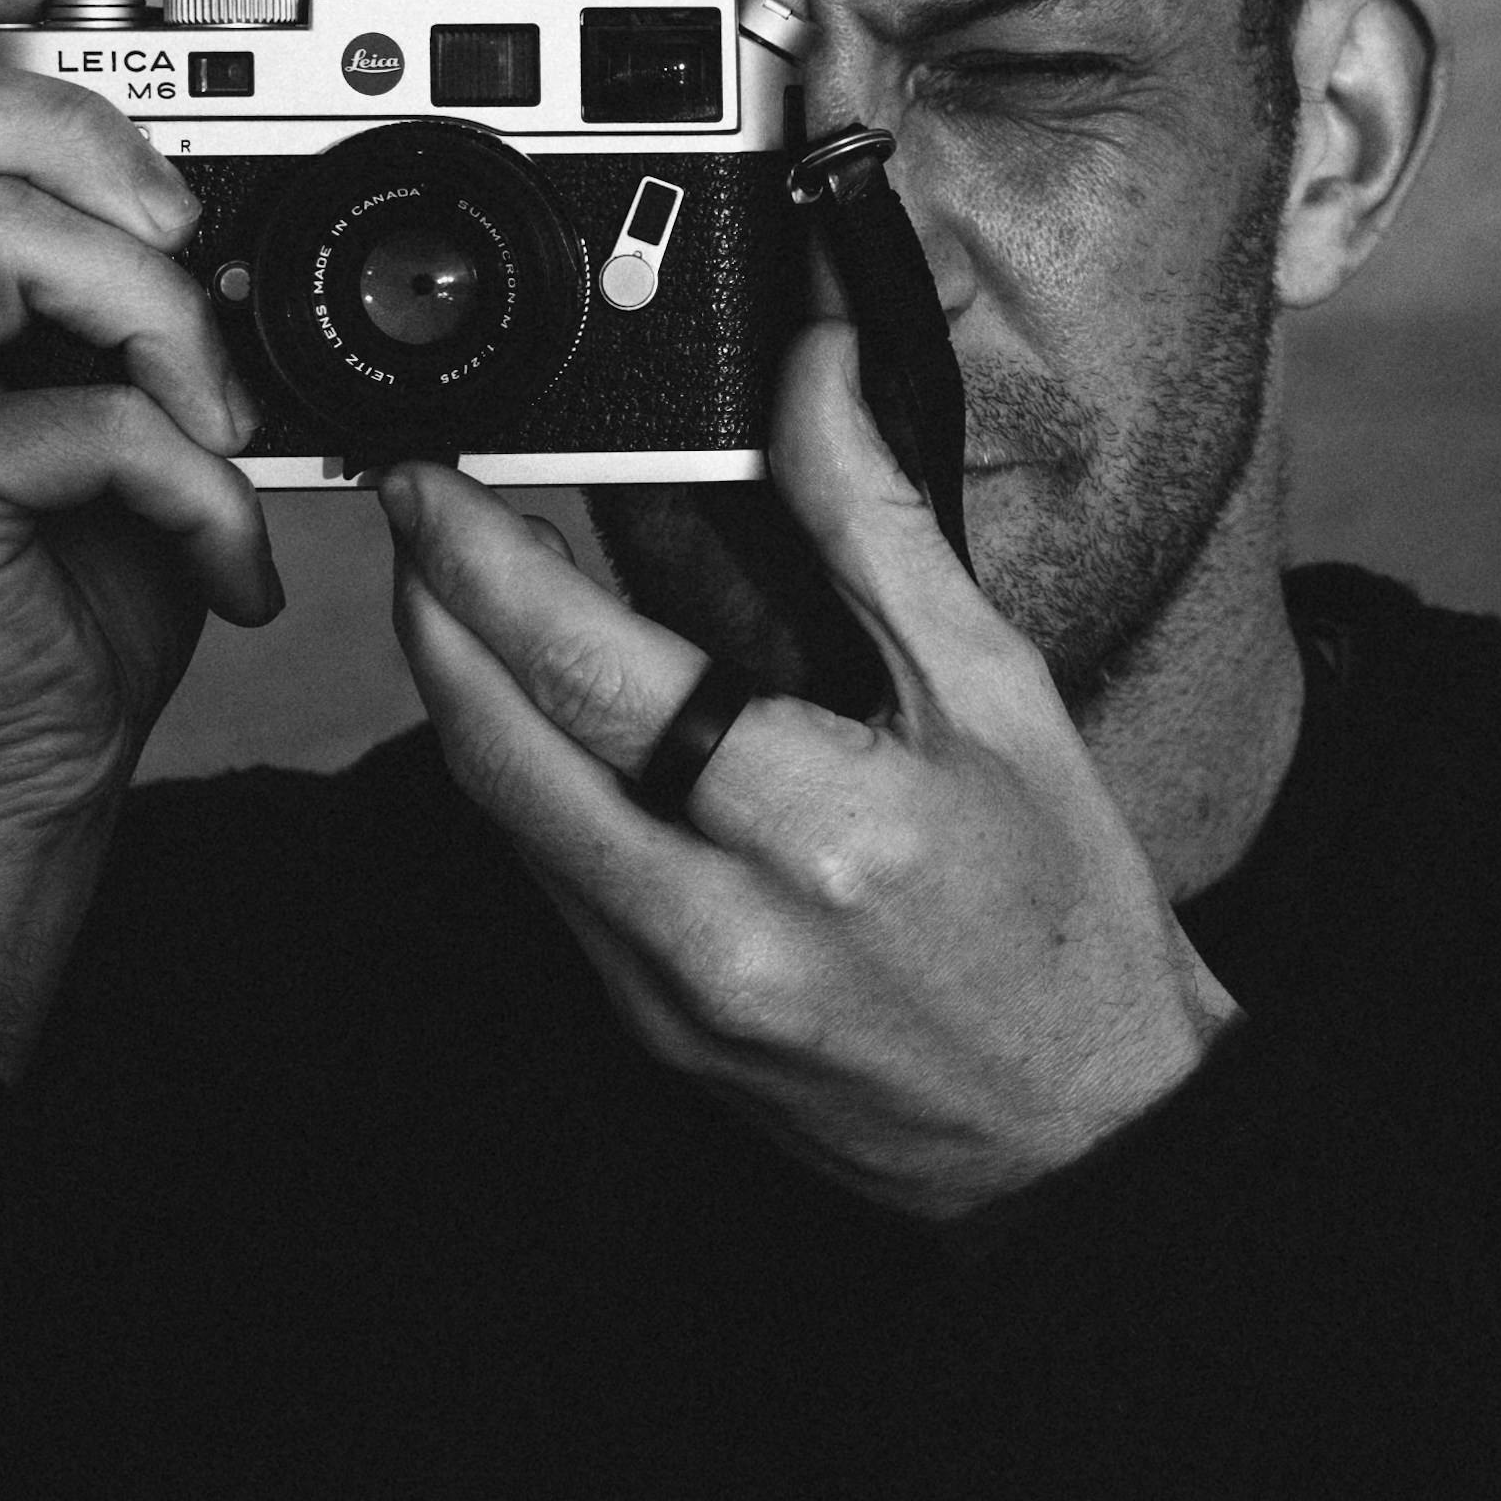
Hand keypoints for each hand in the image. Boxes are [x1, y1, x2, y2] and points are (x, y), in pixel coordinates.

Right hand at [0, 0, 281, 1071]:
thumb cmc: (49, 597)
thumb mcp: (84, 392)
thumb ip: (95, 269)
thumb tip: (211, 164)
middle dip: (80, 127)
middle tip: (186, 228)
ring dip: (155, 312)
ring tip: (217, 421)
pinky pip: (74, 410)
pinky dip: (190, 476)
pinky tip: (225, 557)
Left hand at [379, 325, 1237, 1219]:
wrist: (1090, 1131)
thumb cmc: (1065, 917)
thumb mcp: (997, 693)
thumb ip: (873, 524)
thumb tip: (813, 369)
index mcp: (819, 829)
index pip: (595, 677)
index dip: (484, 567)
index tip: (434, 482)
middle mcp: (719, 927)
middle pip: (500, 753)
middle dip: (429, 614)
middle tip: (410, 511)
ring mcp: (669, 997)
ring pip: (505, 820)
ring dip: (463, 693)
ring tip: (459, 585)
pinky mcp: (652, 1033)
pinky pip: (551, 879)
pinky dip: (527, 776)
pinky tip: (542, 706)